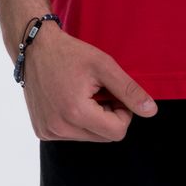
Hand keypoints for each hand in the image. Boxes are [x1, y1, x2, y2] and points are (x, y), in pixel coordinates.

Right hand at [20, 24, 158, 141]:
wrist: (35, 48)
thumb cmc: (71, 53)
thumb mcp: (104, 66)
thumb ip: (129, 91)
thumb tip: (151, 112)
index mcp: (76, 113)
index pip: (117, 132)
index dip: (122, 112)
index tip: (113, 92)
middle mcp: (59, 128)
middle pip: (104, 137)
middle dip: (108, 116)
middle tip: (98, 90)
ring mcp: (48, 132)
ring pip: (89, 137)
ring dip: (93, 119)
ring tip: (81, 93)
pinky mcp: (41, 131)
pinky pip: (72, 135)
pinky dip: (77, 120)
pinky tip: (68, 99)